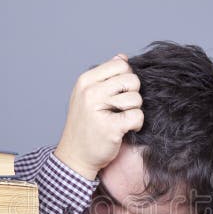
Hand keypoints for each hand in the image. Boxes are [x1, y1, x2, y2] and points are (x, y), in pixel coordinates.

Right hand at [54, 53, 143, 179]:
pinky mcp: (110, 127)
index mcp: (85, 81)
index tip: (119, 93)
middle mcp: (90, 92)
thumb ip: (105, 76)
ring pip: (136, 98)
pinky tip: (125, 129)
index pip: (121, 64)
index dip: (126, 78)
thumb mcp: (88, 95)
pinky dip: (136, 124)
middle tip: (123, 108)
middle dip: (133, 94)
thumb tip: (123, 57)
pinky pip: (137, 116)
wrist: (75, 156)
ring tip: (121, 119)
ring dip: (134, 110)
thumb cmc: (85, 126)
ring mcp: (98, 109)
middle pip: (132, 80)